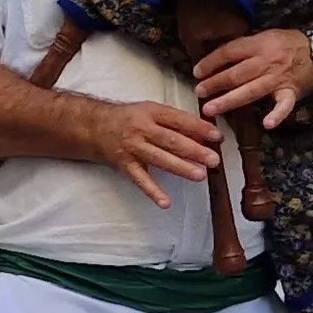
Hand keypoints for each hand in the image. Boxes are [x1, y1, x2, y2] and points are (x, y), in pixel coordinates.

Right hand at [83, 96, 221, 208]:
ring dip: (180, 168)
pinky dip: (153, 191)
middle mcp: (141, 129)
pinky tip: (165, 202)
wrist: (95, 126)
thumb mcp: (151, 110)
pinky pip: (140, 179)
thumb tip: (204, 133)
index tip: (217, 136)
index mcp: (151, 112)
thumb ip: (175, 121)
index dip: (199, 128)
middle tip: (213, 159)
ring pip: (159, 159)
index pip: (179, 120)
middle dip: (194, 150)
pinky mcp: (125, 164)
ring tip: (200, 175)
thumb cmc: (130, 118)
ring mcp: (133, 148)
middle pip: (171, 140)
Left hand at [197, 27, 312, 128]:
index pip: (229, 52)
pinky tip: (266, 124)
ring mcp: (279, 79)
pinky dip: (276, 115)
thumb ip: (244, 48)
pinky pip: (284, 105)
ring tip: (211, 109)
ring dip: (229, 101)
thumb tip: (216, 61)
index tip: (197, 72)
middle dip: (214, 84)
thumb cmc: (287, 43)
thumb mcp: (264, 37)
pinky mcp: (291, 92)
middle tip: (199, 92)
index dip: (211, 62)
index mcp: (258, 45)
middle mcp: (267, 62)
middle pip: (235, 74)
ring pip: (250, 91)